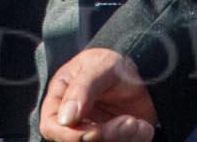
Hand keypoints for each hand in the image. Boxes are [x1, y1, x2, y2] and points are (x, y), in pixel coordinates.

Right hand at [40, 48, 158, 141]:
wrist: (145, 71)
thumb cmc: (116, 63)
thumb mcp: (101, 65)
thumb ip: (82, 88)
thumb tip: (65, 118)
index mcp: (62, 96)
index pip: (51, 125)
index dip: (68, 134)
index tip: (92, 131)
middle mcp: (74, 118)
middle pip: (77, 141)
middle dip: (103, 136)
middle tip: (127, 122)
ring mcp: (93, 130)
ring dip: (121, 139)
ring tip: (136, 122)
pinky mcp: (112, 139)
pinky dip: (134, 140)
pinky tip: (142, 126)